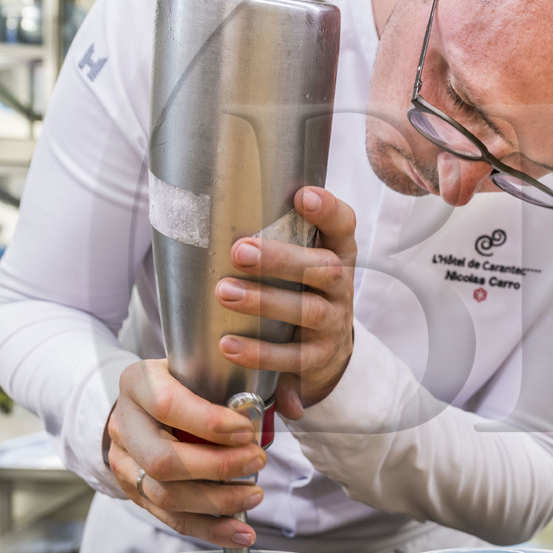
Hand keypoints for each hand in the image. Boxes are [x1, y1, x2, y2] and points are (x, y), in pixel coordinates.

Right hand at [104, 359, 266, 546]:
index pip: (167, 406)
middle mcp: (124, 426)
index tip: (247, 431)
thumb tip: (270, 411)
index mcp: (138, 385)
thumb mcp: (196, 369)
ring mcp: (125, 463)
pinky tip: (239, 532)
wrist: (143, 405)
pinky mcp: (135, 492)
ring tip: (254, 495)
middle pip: (162, 461)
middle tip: (257, 462)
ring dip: (217, 501)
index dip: (209, 423)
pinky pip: (171, 518)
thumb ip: (226, 386)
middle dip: (216, 467)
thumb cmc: (181, 383)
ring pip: (166, 496)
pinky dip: (210, 529)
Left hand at [215, 187, 356, 421]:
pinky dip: (260, 353)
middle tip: (239, 251)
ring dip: (265, 301)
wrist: (327, 350)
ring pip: (308, 310)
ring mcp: (334, 322)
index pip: (343, 226)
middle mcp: (341, 286)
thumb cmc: (300, 290)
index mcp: (337, 253)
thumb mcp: (300, 260)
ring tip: (225, 293)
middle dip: (282, 259)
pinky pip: (293, 357)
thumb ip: (277, 235)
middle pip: (324, 268)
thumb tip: (209, 207)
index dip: (328, 210)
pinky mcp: (319, 357)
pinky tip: (228, 344)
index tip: (303, 195)